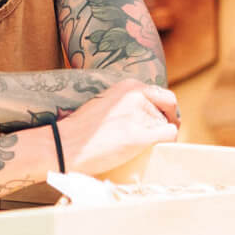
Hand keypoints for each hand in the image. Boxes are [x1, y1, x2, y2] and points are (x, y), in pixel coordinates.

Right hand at [56, 79, 178, 176]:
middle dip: (169, 120)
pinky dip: (166, 143)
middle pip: (169, 107)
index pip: (162, 93)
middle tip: (161, 135)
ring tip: (141, 145)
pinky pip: (169, 135)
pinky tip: (152, 149)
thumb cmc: (82, 130)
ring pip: (168, 124)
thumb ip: (128, 102)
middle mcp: (136, 94)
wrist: (65, 145)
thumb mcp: (106, 102)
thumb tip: (149, 112)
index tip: (162, 120)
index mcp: (128, 85)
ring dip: (160, 136)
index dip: (165, 109)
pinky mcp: (140, 135)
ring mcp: (139, 114)